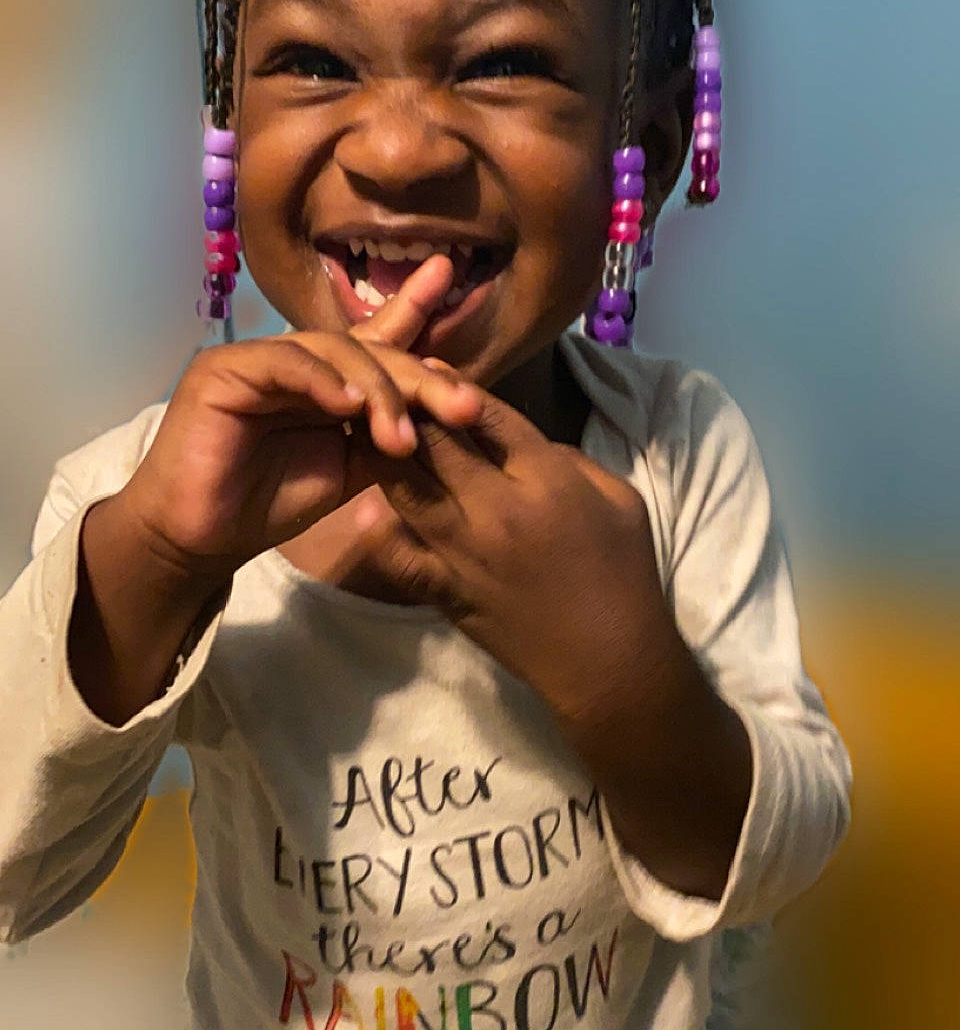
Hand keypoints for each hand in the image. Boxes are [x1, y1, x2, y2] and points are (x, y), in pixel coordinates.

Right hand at [116, 258, 482, 589]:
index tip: (450, 276)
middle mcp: (297, 361)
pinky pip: (284, 361)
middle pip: (369, 348)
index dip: (413, 308)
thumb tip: (443, 417)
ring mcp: (259, 358)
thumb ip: (387, 441)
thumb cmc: (269, 504)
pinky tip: (348, 406)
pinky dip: (322, 381)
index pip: (377, 339)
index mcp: (328, 381)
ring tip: (402, 437)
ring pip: (334, 350)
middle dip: (421, 376)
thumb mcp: (349, 471)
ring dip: (379, 391)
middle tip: (465, 407)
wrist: (202, 538)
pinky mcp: (224, 369)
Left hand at [349, 375, 677, 726]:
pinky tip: (366, 509)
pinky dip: (381, 531)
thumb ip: (571, 460)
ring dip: (383, 456)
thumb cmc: (626, 575)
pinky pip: (399, 556)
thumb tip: (525, 446)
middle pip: (436, 443)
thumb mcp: (620, 498)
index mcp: (545, 480)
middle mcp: (496, 509)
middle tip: (382, 387)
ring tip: (364, 432)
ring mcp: (464, 552)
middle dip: (408, 410)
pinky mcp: (445, 590)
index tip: (428, 367)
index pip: (486, 417)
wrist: (608, 662)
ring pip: (405, 489)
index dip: (452, 387)